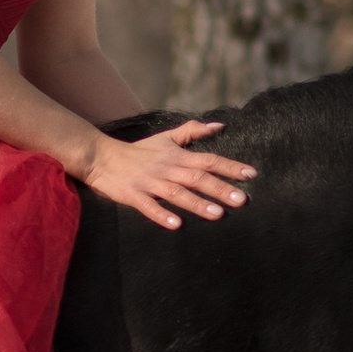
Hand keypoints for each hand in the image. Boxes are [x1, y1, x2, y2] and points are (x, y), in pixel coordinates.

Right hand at [78, 120, 255, 230]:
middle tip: (242, 200)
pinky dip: (162, 215)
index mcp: (177, 156)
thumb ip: (192, 132)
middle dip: (220, 189)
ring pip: (177, 193)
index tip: (251, 174)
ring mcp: (150, 182)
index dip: (230, 167)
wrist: (101, 157)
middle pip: (197, 178)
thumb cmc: (138, 151)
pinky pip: (149, 206)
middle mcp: (167, 169)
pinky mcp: (133, 195)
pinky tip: (176, 225)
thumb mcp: (165, 138)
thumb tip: (219, 125)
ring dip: (197, 203)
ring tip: (217, 215)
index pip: (208, 160)